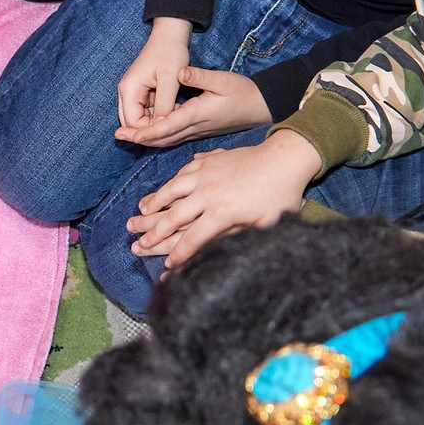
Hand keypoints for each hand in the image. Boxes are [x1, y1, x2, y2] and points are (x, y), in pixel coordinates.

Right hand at [115, 18, 192, 138]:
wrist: (169, 35)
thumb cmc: (170, 53)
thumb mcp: (170, 79)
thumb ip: (164, 104)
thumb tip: (162, 126)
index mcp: (129, 90)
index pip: (132, 123)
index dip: (149, 131)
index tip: (170, 128)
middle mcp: (126, 93)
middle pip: (131, 123)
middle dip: (150, 129)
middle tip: (172, 128)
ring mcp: (132, 92)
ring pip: (138, 118)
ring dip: (154, 121)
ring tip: (175, 118)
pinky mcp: (140, 91)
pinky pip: (145, 110)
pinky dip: (157, 114)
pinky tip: (173, 111)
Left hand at [121, 65, 271, 148]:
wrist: (261, 107)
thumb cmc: (244, 92)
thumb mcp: (223, 80)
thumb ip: (200, 77)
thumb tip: (181, 72)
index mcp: (197, 115)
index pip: (167, 126)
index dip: (147, 132)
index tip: (129, 135)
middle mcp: (195, 127)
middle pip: (163, 138)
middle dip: (140, 138)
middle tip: (118, 137)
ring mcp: (197, 131)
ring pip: (168, 139)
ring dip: (148, 139)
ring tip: (128, 137)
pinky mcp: (199, 130)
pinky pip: (175, 136)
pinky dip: (160, 137)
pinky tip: (148, 134)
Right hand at [127, 131, 320, 269]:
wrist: (285, 158)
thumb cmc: (281, 195)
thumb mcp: (267, 225)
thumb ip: (242, 240)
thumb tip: (222, 257)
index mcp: (222, 212)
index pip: (192, 239)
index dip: (179, 255)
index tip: (168, 266)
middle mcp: (208, 193)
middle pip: (173, 217)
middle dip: (153, 233)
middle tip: (138, 244)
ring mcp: (205, 174)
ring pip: (171, 191)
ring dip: (153, 204)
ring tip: (140, 213)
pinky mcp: (208, 160)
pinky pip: (182, 173)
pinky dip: (169, 184)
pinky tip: (162, 191)